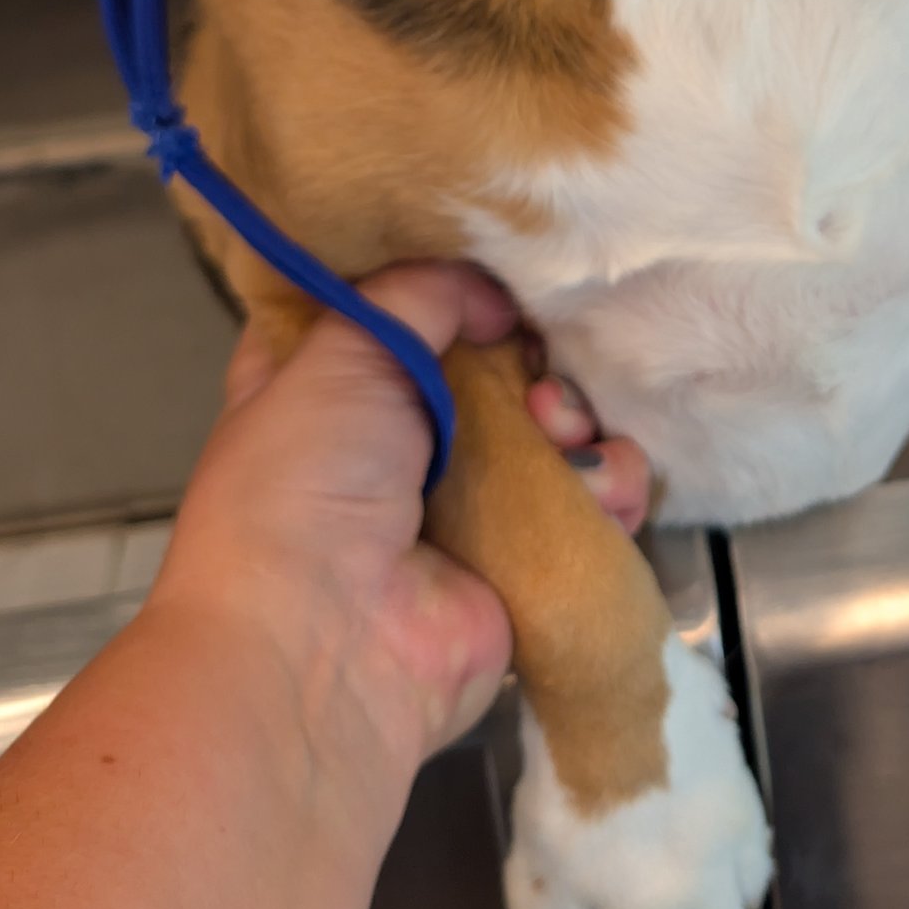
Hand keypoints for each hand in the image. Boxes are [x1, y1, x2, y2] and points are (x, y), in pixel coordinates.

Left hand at [149, 265, 650, 828]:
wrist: (322, 650)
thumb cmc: (301, 487)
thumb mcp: (336, 353)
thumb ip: (417, 293)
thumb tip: (492, 294)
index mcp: (324, 385)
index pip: (394, 310)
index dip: (443, 280)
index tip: (488, 259)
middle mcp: (394, 440)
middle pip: (490, 362)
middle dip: (527, 347)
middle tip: (532, 349)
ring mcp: (463, 504)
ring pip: (550, 428)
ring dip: (572, 413)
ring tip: (555, 424)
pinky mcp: (522, 558)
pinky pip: (588, 502)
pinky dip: (607, 483)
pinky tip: (594, 481)